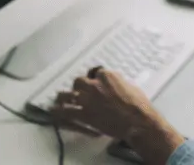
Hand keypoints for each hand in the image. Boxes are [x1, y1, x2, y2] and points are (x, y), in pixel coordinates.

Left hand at [50, 68, 184, 164]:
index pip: (95, 71)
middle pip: (78, 81)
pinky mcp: (83, 114)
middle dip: (79, 86)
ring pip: (67, 94)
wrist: (136, 122)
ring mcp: (87, 99)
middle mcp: (93, 84)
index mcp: (106, 75)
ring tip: (63, 99)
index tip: (96, 83)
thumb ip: (117, 82)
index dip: (95, 78)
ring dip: (66, 96)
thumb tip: (113, 85)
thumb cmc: (138, 104)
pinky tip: (55, 111)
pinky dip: (60, 111)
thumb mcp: (129, 86)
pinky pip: (66, 111)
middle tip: (82, 92)